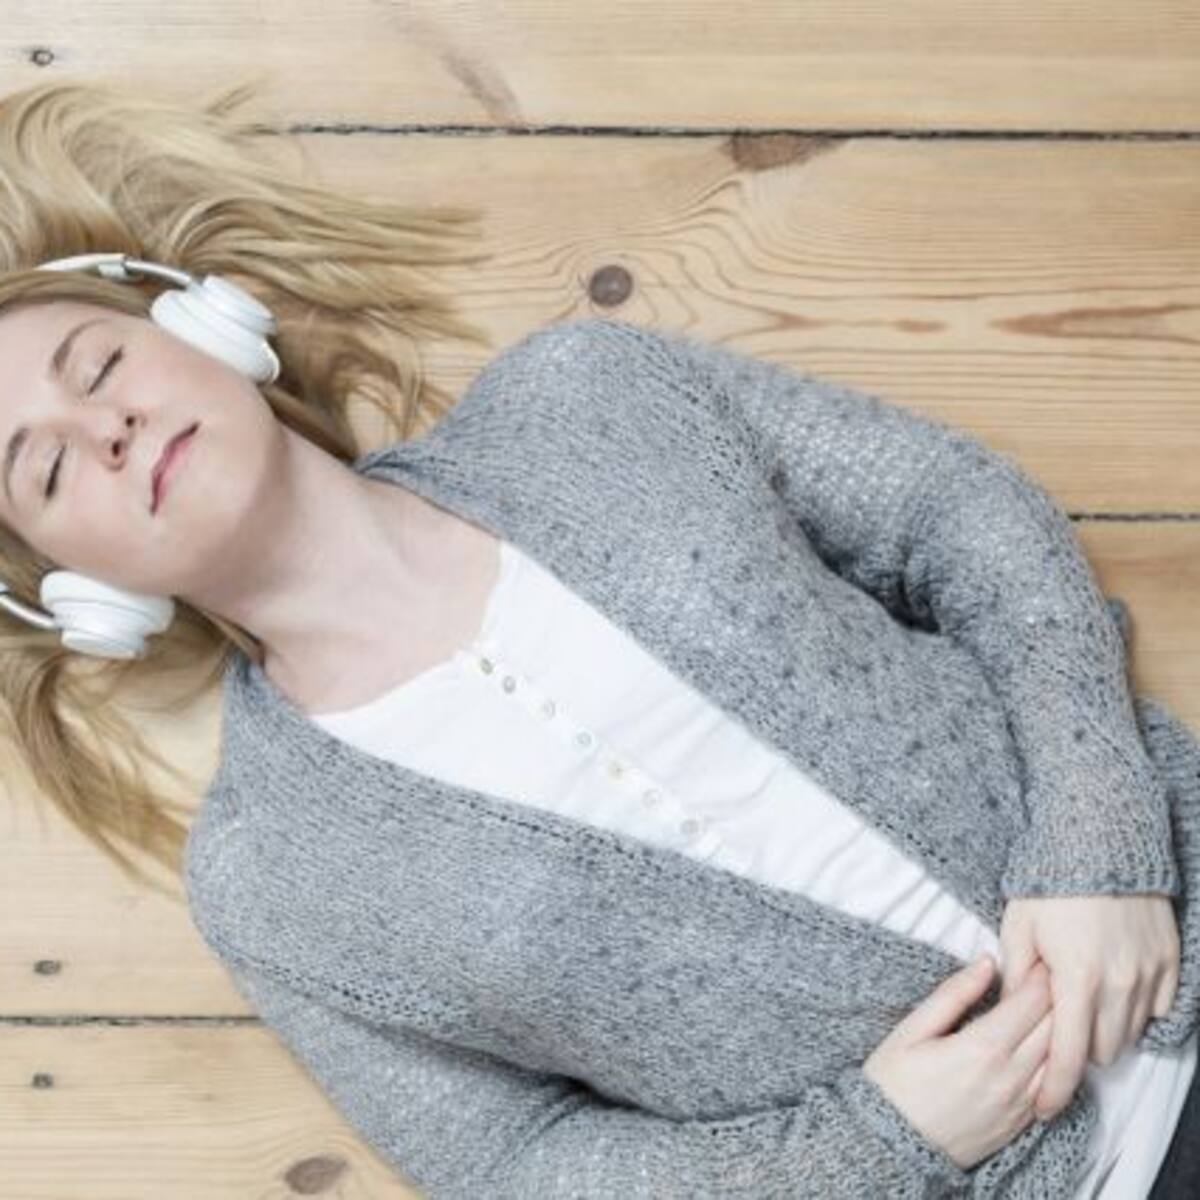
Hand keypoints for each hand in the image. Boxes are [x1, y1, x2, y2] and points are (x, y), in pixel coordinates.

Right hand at [864, 956, 1053, 1170]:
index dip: (1040, 974)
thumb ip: (954, 994)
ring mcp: (1020, 1104)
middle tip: (1051, 973)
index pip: (1031, 1002)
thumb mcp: (912, 1029)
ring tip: (1052, 1005)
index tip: (1039, 955)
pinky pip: (1055, 1086)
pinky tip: (1046, 1043)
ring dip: (1062, 1029)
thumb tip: (987, 963)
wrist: (889, 1147)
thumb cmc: (893, 1082)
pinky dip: (1058, 1060)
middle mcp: (1011, 1077)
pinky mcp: (1021, 1124)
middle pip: (1055, 1028)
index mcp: (982, 1048)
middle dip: (1058, 996)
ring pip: (1062, 1058)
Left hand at [998, 894, 1179, 1120]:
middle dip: (1078, 1048)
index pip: (1069, 1055)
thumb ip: (1017, 974)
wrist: (1101, 842)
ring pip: (1131, 1031)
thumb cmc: (1051, 881)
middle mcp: (1120, 983)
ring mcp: (1151, 973)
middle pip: (1102, 1050)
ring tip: (1082, 1000)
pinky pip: (1158, 1007)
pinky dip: (1137, 1008)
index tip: (1044, 1105)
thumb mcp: (1017, 925)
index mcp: (1077, 979)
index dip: (1056, 1088)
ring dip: (1107, 1029)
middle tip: (1056, 1025)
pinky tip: (1113, 987)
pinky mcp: (1171, 961)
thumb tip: (1014, 1009)